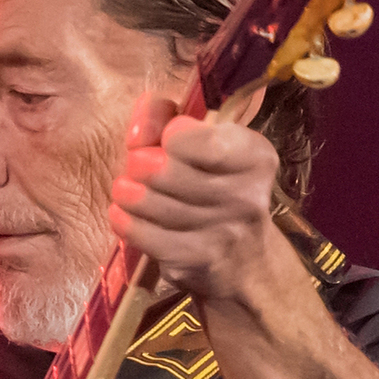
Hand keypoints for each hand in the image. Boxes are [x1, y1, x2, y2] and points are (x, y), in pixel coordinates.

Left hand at [108, 93, 280, 301]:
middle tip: (138, 166)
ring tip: (127, 190)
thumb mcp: (204, 141)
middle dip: (140, 164)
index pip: (202, 140)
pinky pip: (143, 234)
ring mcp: (222, 233)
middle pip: (166, 171)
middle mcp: (246, 195)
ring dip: (128, 193)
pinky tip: (123, 214)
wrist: (242, 259)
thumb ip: (165, 116)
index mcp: (254, 156)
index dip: (171, 135)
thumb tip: (138, 133)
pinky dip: (124, 220)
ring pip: (150, 203)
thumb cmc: (214, 185)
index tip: (166, 139)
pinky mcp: (195, 262)